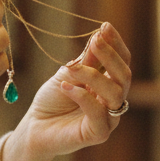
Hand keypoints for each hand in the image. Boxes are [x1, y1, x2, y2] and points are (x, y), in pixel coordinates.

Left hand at [0, 22, 130, 160]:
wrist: (34, 126)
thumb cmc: (52, 100)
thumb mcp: (68, 74)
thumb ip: (86, 60)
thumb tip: (100, 35)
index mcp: (109, 85)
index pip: (123, 62)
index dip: (116, 44)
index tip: (104, 27)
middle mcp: (113, 101)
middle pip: (125, 76)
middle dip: (110, 55)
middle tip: (95, 40)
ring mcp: (109, 119)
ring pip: (115, 93)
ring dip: (93, 75)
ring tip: (70, 68)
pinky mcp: (98, 133)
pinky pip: (99, 114)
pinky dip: (83, 97)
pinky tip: (65, 87)